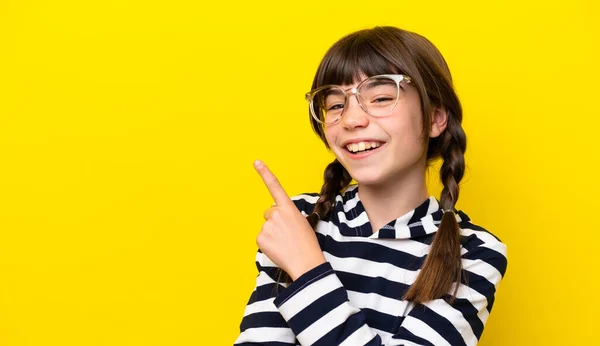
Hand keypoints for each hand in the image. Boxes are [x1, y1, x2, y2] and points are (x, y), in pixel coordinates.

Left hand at [254, 160, 325, 280]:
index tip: (256, 162)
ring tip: (285, 243)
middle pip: (269, 213)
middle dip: (275, 222)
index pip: (275, 186)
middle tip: (288, 234)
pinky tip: (278, 248)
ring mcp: (267, 226)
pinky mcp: (260, 238)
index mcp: (288, 208)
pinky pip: (262, 238)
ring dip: (273, 234)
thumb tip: (275, 219)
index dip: (265, 173)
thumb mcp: (301, 222)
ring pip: (266, 227)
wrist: (306, 262)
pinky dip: (268, 244)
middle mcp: (276, 213)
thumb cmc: (307, 243)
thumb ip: (287, 216)